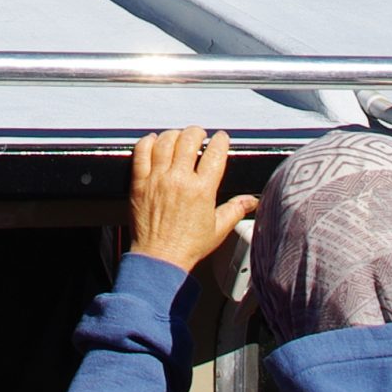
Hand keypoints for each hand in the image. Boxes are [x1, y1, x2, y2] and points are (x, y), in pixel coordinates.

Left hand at [128, 128, 256, 271]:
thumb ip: (235, 210)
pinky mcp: (140, 183)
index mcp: (202, 190)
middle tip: (199, 135)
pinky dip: (148, 142)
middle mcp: (180, 180)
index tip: (221, 139)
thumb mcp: (218, 229)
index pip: (215, 153)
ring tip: (178, 136)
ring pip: (166, 141)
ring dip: (174, 134)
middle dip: (197, 132)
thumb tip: (251, 201)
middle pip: (189, 140)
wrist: (160, 259)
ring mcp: (158, 179)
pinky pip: (141, 153)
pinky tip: (154, 141)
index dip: (220, 141)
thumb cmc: (188, 246)